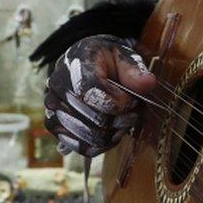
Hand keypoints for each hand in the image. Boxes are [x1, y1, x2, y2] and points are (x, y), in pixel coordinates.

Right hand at [44, 35, 155, 156]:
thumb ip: (134, 69)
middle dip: (121, 120)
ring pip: (90, 137)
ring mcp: (54, 108)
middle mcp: (58, 87)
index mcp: (75, 65)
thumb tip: (148, 83)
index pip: (93, 94)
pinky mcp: (55, 125)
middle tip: (133, 113)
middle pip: (95, 120)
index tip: (133, 100)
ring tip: (122, 121)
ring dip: (114, 134)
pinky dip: (101, 145)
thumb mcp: (123, 55)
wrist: (83, 63)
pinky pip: (80, 147)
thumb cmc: (105, 59)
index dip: (119, 103)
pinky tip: (111, 133)